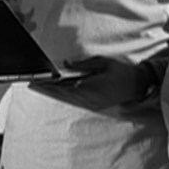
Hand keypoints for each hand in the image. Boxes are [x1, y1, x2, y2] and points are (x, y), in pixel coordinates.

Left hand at [30, 56, 148, 110]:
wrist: (136, 87)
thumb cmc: (120, 72)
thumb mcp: (102, 63)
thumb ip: (83, 65)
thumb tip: (65, 63)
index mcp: (88, 87)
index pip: (62, 85)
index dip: (48, 83)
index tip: (36, 80)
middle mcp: (87, 98)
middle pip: (61, 93)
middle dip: (46, 88)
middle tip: (31, 84)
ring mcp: (90, 103)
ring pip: (66, 98)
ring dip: (53, 93)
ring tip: (39, 87)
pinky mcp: (93, 104)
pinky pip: (74, 100)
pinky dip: (63, 96)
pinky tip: (57, 92)